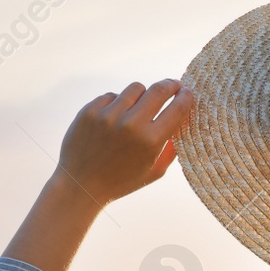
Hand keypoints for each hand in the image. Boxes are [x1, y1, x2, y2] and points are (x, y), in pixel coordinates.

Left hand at [2, 79, 194, 270]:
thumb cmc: (121, 181)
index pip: (177, 109)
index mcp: (150, 141)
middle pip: (158, 90)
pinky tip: (115, 118)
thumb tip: (183, 123)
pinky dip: (118, 104)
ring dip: (142, 95)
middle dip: (170, 85)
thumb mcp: (154, 172)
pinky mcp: (91, 110)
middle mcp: (131, 124)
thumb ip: (171, 149)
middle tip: (174, 85)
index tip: (188, 92)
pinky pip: (113, 96)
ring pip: (136, 88)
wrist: (81, 185)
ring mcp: (109, 115)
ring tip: (139, 106)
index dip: (186, 97)